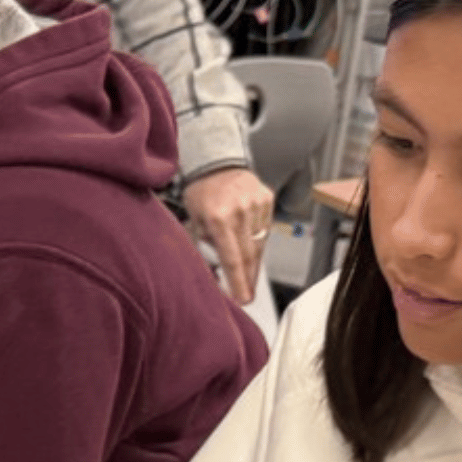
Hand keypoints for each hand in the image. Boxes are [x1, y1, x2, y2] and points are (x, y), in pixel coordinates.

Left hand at [184, 167, 273, 305]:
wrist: (215, 162)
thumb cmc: (201, 193)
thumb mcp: (194, 221)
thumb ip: (203, 246)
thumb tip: (215, 275)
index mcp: (218, 218)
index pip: (232, 259)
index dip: (238, 282)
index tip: (242, 300)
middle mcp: (240, 211)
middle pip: (250, 255)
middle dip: (248, 279)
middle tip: (247, 296)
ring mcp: (256, 204)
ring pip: (260, 244)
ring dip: (253, 262)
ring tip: (248, 276)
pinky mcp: (267, 199)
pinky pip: (265, 229)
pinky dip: (258, 240)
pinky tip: (250, 244)